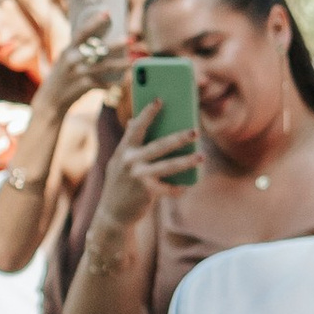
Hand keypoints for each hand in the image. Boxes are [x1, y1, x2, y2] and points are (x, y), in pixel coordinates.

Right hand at [31, 8, 130, 130]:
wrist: (50, 100)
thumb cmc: (62, 77)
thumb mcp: (66, 60)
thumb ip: (79, 51)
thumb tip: (101, 43)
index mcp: (68, 50)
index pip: (82, 32)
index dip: (94, 21)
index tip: (107, 12)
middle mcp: (72, 60)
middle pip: (96, 49)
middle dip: (115, 44)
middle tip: (129, 39)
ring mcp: (77, 73)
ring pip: (104, 66)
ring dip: (120, 64)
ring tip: (131, 61)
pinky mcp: (83, 86)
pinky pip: (102, 83)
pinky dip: (112, 83)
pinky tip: (122, 81)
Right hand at [94, 100, 199, 239]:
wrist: (112, 213)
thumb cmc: (120, 184)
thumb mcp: (119, 162)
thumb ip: (128, 144)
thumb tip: (132, 121)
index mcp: (124, 150)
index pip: (137, 127)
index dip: (148, 113)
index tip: (160, 100)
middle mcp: (130, 161)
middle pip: (159, 145)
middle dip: (179, 138)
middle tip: (196, 131)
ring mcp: (138, 177)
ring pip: (168, 166)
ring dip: (187, 161)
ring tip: (201, 156)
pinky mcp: (146, 192)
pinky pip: (169, 188)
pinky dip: (179, 188)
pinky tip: (188, 186)